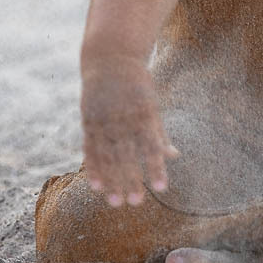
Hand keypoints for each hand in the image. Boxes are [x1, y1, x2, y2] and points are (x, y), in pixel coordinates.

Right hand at [79, 55, 178, 206]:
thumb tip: (174, 156)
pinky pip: (90, 149)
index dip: (155, 168)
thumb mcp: (153, 103)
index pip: (151, 146)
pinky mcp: (88, 120)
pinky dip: (92, 168)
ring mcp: (103, 120)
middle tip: (135, 204)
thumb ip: (160, 132)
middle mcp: (122, 118)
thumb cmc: (138, 83)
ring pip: (107, 157)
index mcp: (144, 113)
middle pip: (127, 155)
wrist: (111, 58)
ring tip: (115, 202)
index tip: (160, 189)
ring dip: (111, 181)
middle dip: (131, 180)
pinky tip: (96, 185)